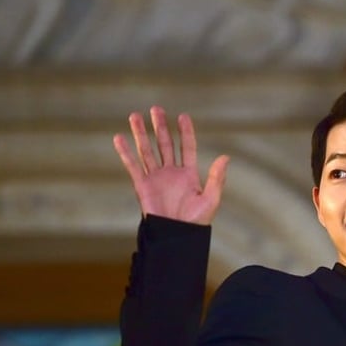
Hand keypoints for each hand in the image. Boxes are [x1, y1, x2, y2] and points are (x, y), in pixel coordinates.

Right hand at [113, 106, 228, 224]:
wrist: (177, 236)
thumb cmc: (196, 221)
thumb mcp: (211, 199)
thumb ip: (217, 178)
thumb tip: (226, 157)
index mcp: (189, 174)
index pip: (187, 147)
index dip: (186, 132)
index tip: (183, 116)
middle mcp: (171, 173)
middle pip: (165, 144)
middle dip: (161, 127)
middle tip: (156, 109)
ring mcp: (156, 178)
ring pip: (148, 151)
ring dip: (142, 134)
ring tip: (135, 116)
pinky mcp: (142, 185)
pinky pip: (133, 165)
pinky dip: (125, 152)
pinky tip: (119, 138)